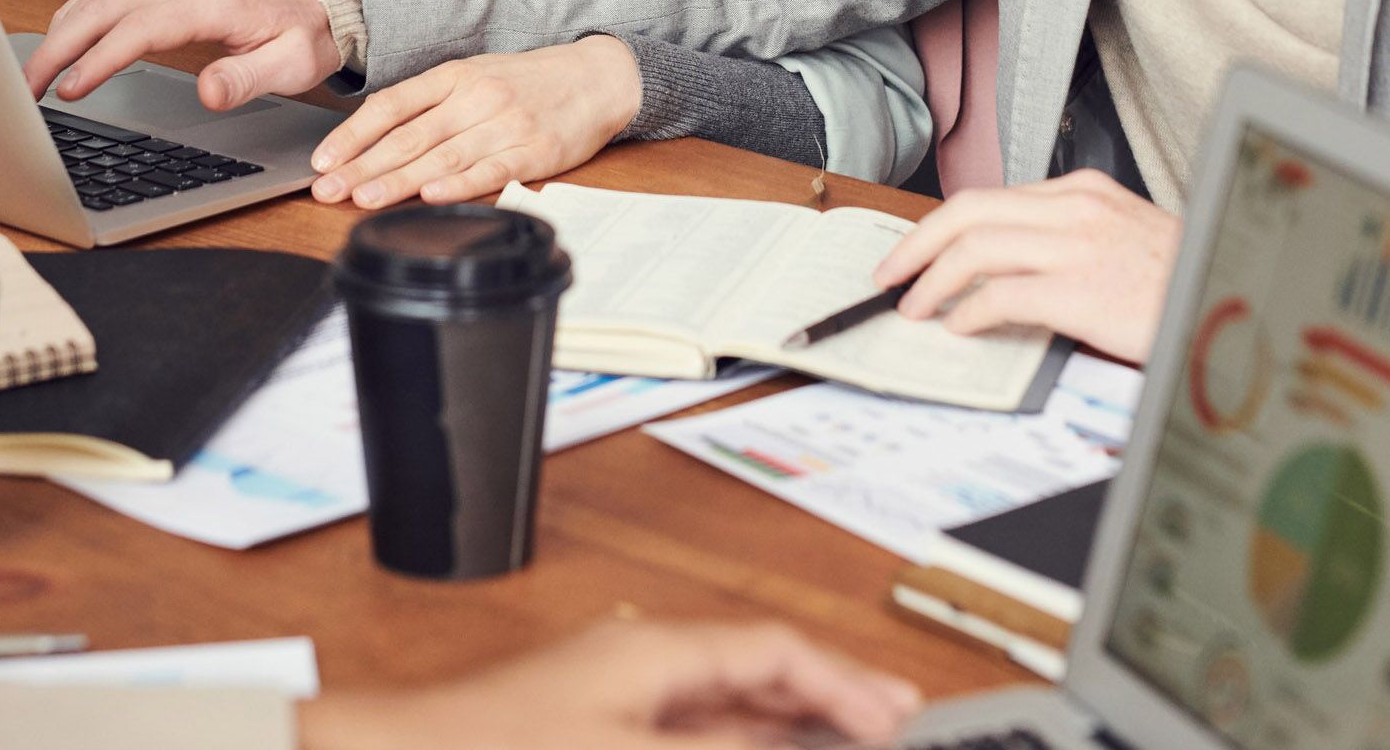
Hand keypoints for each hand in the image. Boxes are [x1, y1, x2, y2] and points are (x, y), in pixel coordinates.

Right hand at [23, 0, 338, 109]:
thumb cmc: (310, 28)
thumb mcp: (295, 61)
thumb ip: (250, 77)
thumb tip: (207, 92)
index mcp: (211, 2)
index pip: (139, 28)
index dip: (99, 58)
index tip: (71, 90)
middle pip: (101, 7)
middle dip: (57, 47)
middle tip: (26, 89)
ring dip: (59, 32)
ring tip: (34, 75)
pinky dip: (75, 19)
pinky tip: (63, 45)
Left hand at [300, 617, 921, 749]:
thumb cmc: (492, 747)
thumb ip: (723, 747)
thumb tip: (790, 737)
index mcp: (653, 650)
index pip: (772, 649)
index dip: (841, 681)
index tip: (897, 715)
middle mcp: (638, 667)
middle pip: (754, 678)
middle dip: (823, 703)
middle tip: (887, 729)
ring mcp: (611, 705)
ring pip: (721, 714)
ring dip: (778, 730)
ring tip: (836, 745)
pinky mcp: (590, 739)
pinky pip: (685, 736)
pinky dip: (729, 743)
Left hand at [311, 37, 639, 208]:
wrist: (597, 77)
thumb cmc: (530, 81)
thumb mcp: (477, 74)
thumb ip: (431, 102)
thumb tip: (375, 133)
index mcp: (456, 76)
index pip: (393, 104)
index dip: (354, 132)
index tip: (323, 158)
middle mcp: (476, 97)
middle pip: (410, 136)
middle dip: (363, 165)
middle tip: (327, 189)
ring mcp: (506, 124)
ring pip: (443, 157)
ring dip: (399, 181)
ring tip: (363, 198)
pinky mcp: (536, 152)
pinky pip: (492, 170)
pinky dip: (460, 185)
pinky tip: (432, 196)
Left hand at [873, 170, 1181, 365]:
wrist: (1237, 302)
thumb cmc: (1181, 283)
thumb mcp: (1121, 240)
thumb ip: (1065, 242)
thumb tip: (1004, 273)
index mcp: (1082, 190)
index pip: (990, 198)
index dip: (941, 227)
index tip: (916, 253)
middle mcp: (1074, 207)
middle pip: (968, 211)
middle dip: (917, 243)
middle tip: (889, 275)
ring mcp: (1078, 245)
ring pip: (974, 247)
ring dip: (931, 279)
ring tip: (913, 307)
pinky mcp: (1082, 290)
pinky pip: (1001, 294)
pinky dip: (969, 311)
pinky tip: (960, 327)